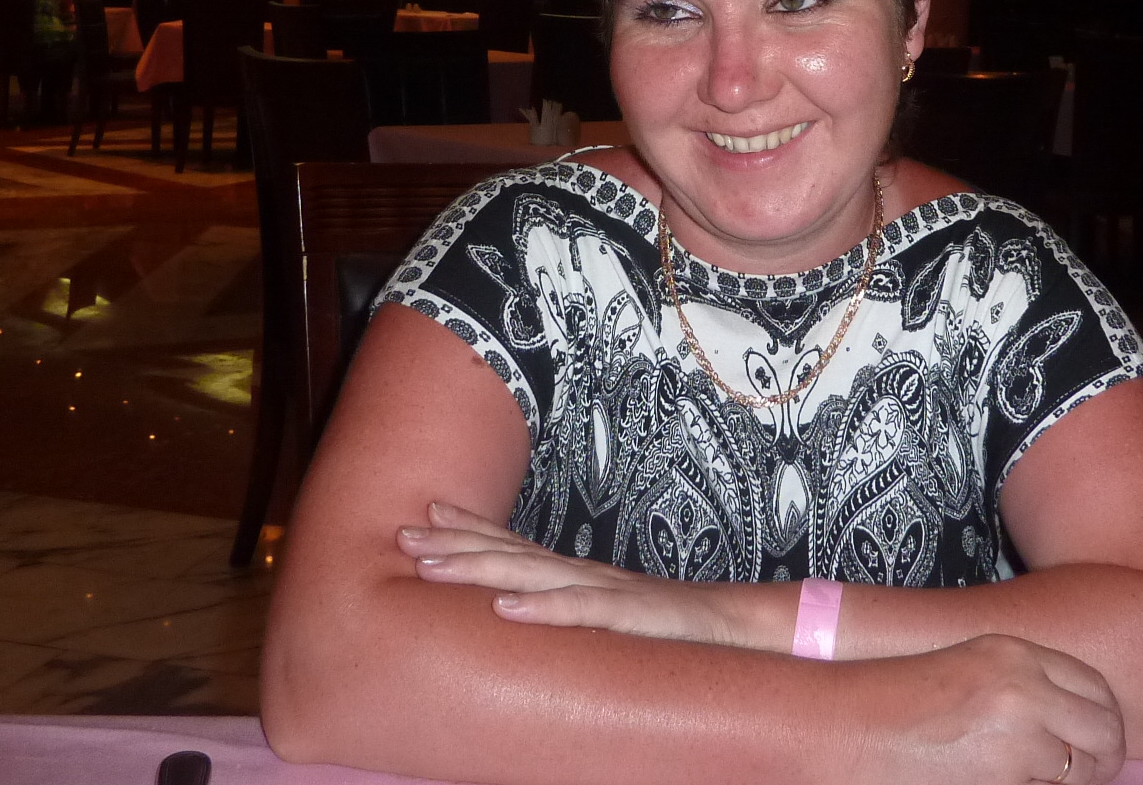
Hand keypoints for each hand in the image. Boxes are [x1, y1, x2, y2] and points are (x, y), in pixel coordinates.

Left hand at [398, 502, 756, 647]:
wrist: (740, 629)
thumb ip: (574, 615)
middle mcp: (584, 575)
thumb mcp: (611, 620)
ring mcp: (606, 594)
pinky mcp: (629, 619)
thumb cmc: (672, 631)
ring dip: (478, 565)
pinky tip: (503, 607)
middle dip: (454, 542)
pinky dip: (541, 609)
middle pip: (509, 553)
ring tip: (430, 564)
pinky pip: (580, 614)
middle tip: (402, 532)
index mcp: (577, 575)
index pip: (514, 545)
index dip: (470, 528)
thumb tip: (528, 619)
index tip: (423, 512)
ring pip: (532, 576)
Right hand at [870, 634, 1124, 784]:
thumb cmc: (900, 702)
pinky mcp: (1004, 783)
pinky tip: (1005, 783)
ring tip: (1030, 779)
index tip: (1093, 739)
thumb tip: (1076, 720)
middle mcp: (1026, 691)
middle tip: (1082, 773)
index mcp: (1017, 654)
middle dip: (1101, 758)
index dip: (1103, 720)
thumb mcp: (971, 668)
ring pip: (1082, 773)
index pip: (1098, 688)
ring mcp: (1017, 739)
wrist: (849, 727)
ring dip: (1067, 783)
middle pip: (1107, 732)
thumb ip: (1025, 683)